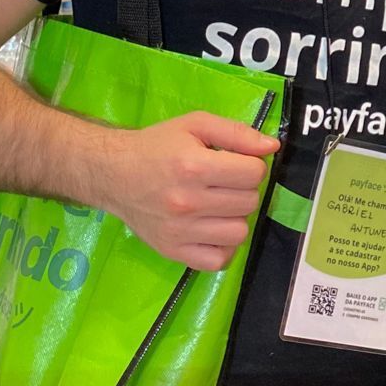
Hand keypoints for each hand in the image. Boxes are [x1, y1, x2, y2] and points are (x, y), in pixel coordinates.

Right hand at [100, 110, 278, 270]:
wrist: (113, 173)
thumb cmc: (156, 145)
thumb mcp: (194, 125)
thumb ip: (236, 132)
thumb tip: (272, 147)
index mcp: (194, 166)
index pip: (254, 173)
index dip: (250, 165)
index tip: (233, 163)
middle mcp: (188, 202)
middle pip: (249, 202)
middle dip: (242, 189)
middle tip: (222, 182)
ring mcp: (180, 231)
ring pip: (239, 232)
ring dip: (234, 217)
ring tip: (216, 206)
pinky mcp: (173, 251)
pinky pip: (219, 260)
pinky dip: (221, 246)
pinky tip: (211, 229)